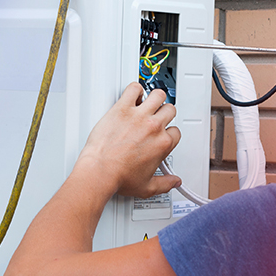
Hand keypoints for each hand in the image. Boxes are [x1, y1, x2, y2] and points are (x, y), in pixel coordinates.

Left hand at [75, 82, 181, 197]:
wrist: (100, 171)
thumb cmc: (119, 178)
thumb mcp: (147, 187)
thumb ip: (165, 184)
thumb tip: (174, 182)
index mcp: (162, 144)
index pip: (175, 131)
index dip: (169, 132)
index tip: (161, 134)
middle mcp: (153, 127)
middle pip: (169, 110)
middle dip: (164, 113)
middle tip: (156, 116)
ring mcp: (138, 116)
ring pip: (157, 95)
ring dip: (155, 98)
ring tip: (147, 102)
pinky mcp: (122, 108)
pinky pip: (134, 88)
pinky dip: (135, 89)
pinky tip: (132, 96)